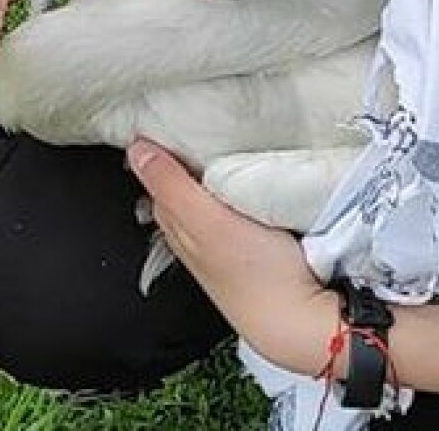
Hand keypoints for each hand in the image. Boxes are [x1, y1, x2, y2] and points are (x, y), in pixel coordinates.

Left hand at [128, 138, 339, 375]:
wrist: (301, 318)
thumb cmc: (256, 275)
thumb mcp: (207, 221)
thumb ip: (172, 186)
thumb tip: (137, 149)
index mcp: (179, 228)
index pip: (157, 181)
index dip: (158, 151)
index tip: (164, 120)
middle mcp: (197, 238)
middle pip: (181, 190)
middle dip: (183, 159)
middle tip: (192, 123)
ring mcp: (227, 244)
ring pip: (209, 200)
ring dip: (212, 174)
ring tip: (221, 143)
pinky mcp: (256, 245)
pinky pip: (237, 210)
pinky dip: (237, 191)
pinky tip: (251, 180)